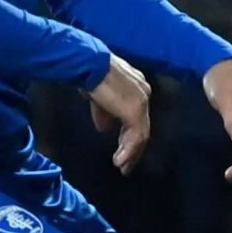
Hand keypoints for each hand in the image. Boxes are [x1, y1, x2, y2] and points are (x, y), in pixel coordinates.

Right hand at [87, 55, 152, 173]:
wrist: (88, 65)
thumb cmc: (89, 76)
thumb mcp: (99, 97)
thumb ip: (105, 112)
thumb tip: (104, 129)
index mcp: (137, 88)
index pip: (137, 117)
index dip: (129, 136)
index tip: (122, 151)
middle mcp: (144, 93)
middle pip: (142, 126)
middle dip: (133, 148)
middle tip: (125, 166)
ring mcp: (141, 101)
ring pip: (141, 133)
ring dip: (131, 153)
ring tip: (122, 167)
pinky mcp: (135, 110)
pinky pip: (136, 135)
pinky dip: (128, 150)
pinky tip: (119, 161)